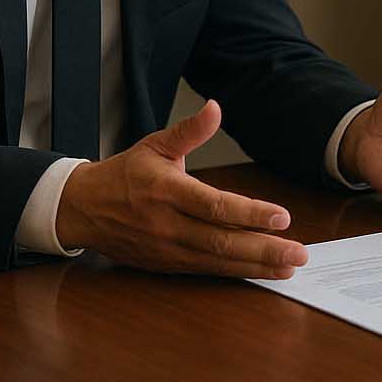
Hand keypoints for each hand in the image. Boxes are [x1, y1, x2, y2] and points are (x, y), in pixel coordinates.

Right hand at [55, 100, 306, 278]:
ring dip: (256, 267)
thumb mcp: (155, 144)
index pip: (214, 205)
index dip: (250, 213)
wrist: (82, 210)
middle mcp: (168, 224)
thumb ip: (190, 131)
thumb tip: (216, 107)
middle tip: (299, 253)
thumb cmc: (124, 175)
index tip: (283, 217)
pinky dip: (236, 274)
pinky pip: (206, 272)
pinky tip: (262, 274)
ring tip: (288, 268)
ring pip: (217, 261)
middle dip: (264, 250)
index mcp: (167, 191)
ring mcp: (167, 249)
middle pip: (222, 241)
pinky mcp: (166, 266)